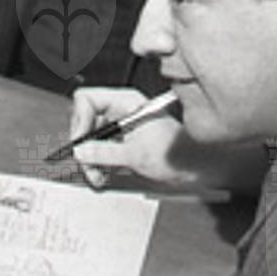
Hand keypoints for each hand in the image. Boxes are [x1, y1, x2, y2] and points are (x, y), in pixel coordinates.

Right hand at [66, 86, 261, 193]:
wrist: (197, 167)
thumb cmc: (178, 154)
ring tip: (96, 175)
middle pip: (84, 120)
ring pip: (89, 137)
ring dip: (89, 158)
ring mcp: (120, 125)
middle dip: (84, 145)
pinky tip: (102, 175)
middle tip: (86, 164)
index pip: (86, 99)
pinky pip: (98, 148)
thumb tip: (81, 150)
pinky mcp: (121, 140)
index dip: (79, 120)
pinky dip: (97, 163)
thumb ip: (104, 152)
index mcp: (125, 102)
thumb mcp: (136, 155)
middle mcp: (120, 110)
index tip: (80, 142)